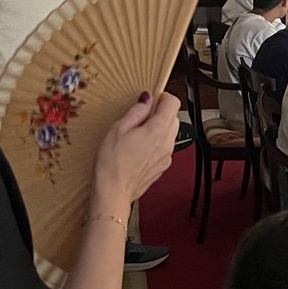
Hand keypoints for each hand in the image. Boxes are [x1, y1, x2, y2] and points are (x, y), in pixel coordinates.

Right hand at [93, 92, 180, 210]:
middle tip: (142, 115)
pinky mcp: (163, 166)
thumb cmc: (112, 162)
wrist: (113, 191)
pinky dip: (157, 142)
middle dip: (161, 112)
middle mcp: (167, 143)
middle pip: (174, 118)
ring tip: (138, 133)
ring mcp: (167, 156)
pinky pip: (165, 147)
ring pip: (171, 133)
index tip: (152, 98)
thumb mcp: (118, 129)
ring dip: (160, 128)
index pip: (173, 103)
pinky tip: (139, 147)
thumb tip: (146, 100)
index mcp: (157, 130)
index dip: (163, 97)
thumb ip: (136, 112)